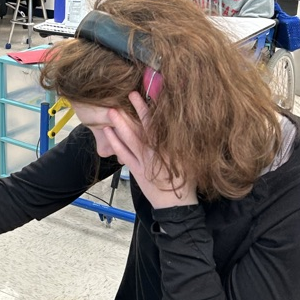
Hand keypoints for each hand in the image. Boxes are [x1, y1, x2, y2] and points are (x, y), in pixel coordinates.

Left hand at [102, 92, 197, 209]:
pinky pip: (123, 153)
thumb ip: (185, 140)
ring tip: (112, 110)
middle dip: (136, 110)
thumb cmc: (187, 181)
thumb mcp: (190, 159)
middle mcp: (155, 153)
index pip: (160, 124)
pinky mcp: (135, 170)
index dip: (153, 108)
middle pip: (143, 128)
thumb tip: (183, 120)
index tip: (150, 93)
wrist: (176, 207)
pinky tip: (108, 131)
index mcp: (170, 149)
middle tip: (129, 94)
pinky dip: (115, 142)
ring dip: (121, 123)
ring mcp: (143, 162)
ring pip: (130, 139)